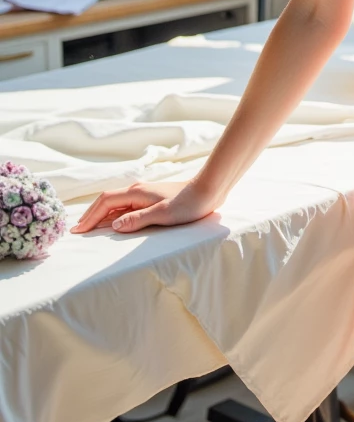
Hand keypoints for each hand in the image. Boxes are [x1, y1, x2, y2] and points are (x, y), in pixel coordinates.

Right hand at [71, 179, 217, 235]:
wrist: (209, 190)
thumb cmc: (188, 203)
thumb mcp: (162, 215)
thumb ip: (137, 220)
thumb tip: (112, 226)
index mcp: (136, 192)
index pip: (105, 202)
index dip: (90, 216)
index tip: (78, 231)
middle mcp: (137, 191)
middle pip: (107, 202)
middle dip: (91, 216)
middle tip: (78, 231)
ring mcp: (144, 194)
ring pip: (116, 204)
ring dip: (101, 215)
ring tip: (90, 228)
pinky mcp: (151, 199)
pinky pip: (125, 206)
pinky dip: (114, 214)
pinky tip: (114, 223)